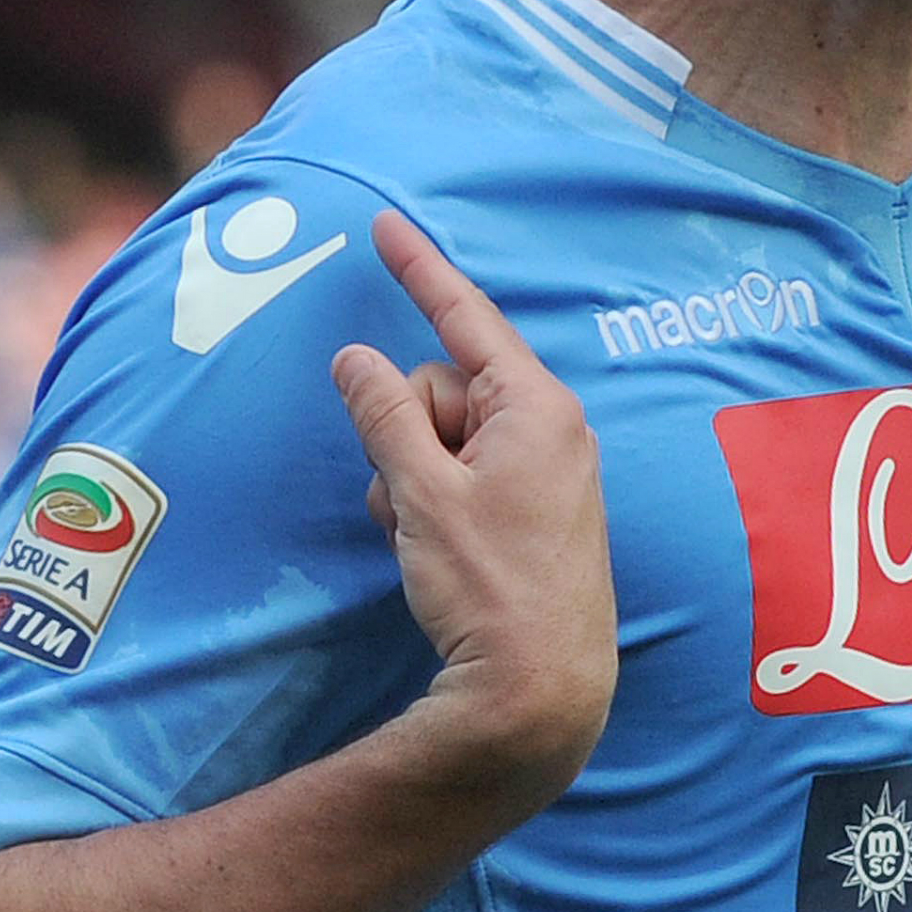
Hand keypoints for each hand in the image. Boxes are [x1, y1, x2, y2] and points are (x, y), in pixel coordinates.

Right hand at [331, 212, 618, 803]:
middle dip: (407, 430)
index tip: (385, 224)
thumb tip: (358, 355)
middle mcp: (552, 428)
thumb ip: (385, 415)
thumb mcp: (422, 492)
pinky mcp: (533, 510)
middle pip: (442, 387)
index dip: (419, 270)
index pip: (466, 317)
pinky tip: (437, 555)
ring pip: (442, 438)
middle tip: (413, 498)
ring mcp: (545, 470)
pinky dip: (432, 505)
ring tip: (427, 537)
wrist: (539, 687)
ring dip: (412, 477)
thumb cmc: (488, 587)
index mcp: (538, 407)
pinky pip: (460, 479)